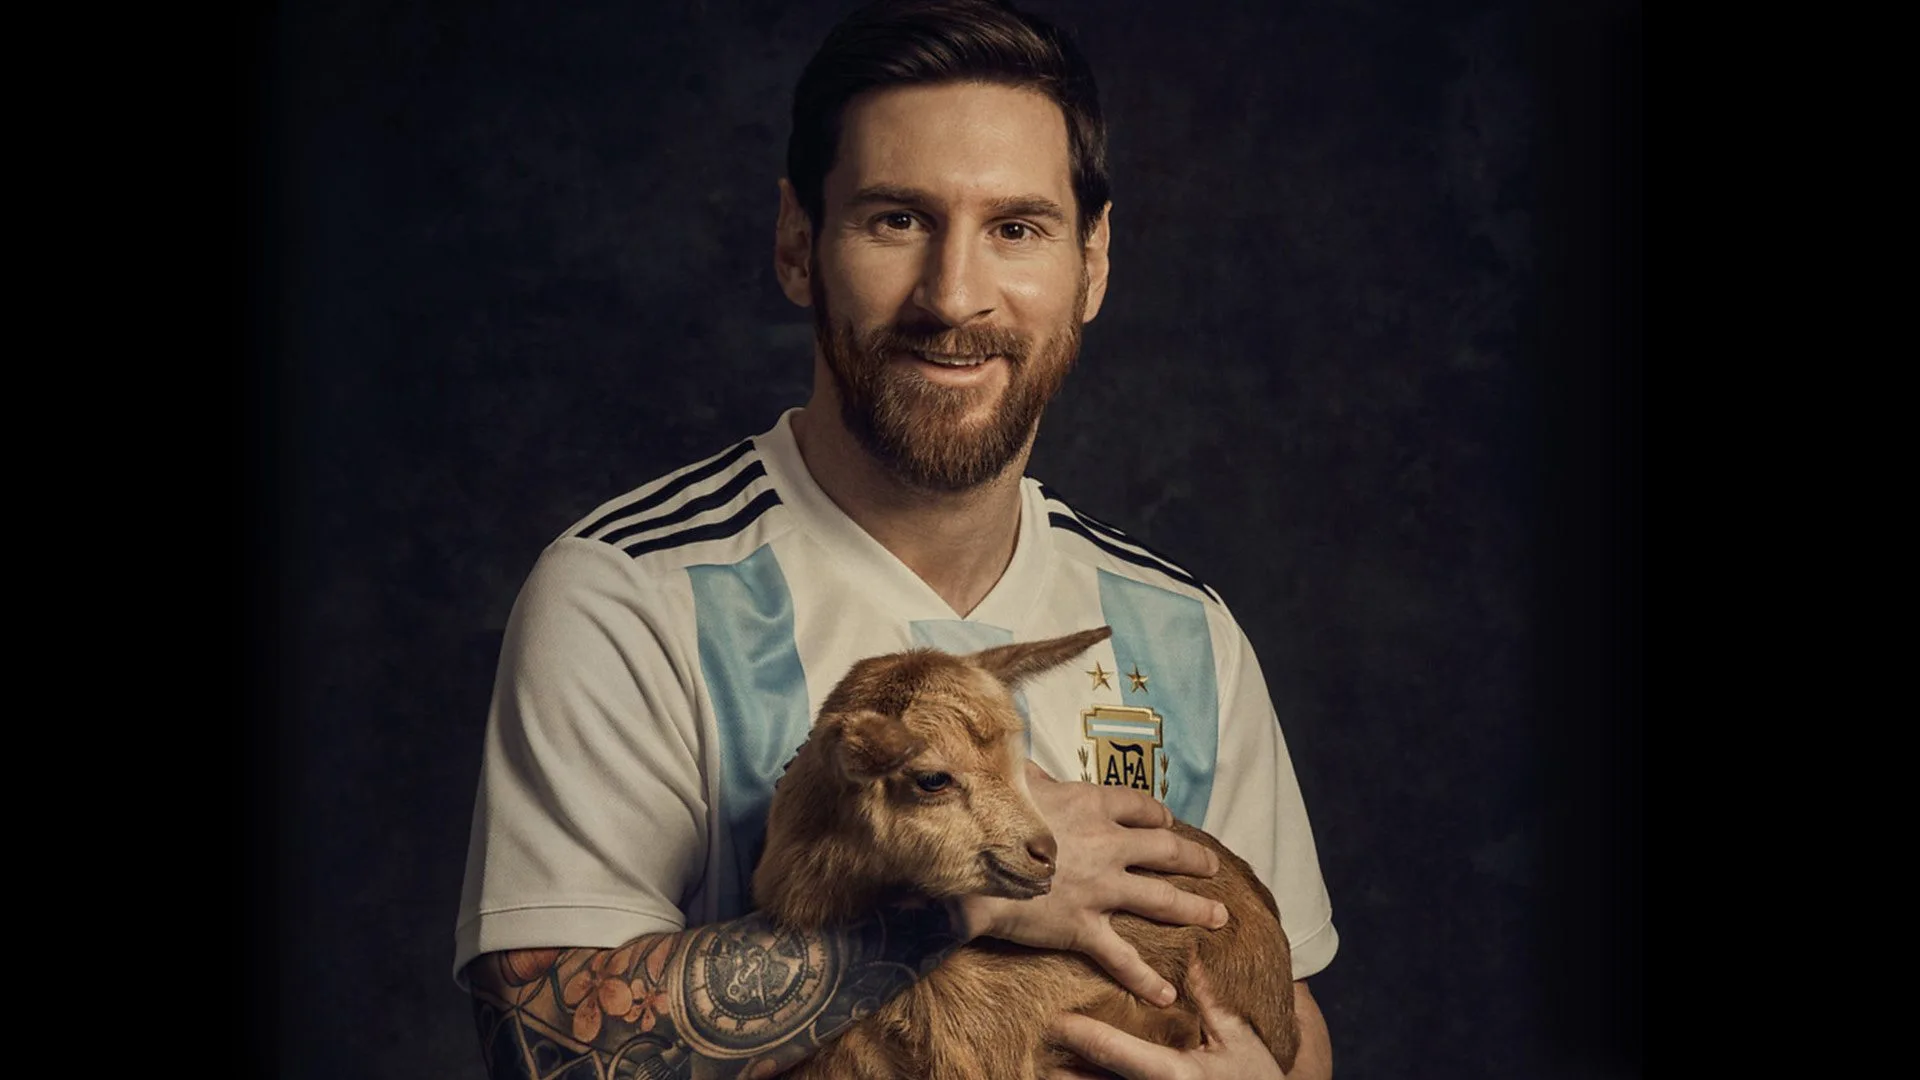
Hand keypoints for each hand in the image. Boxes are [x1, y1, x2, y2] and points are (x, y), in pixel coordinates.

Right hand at [953, 762, 1226, 1004]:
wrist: (971, 868)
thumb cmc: (988, 819)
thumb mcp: (1012, 782)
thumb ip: (1027, 773)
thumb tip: (1017, 754)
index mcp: (1091, 805)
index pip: (1138, 805)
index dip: (1156, 814)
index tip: (1166, 820)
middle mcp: (1107, 845)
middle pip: (1165, 849)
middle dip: (1193, 858)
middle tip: (1212, 866)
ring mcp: (1102, 889)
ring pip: (1162, 899)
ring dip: (1194, 908)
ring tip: (1220, 916)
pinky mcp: (1085, 927)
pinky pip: (1122, 957)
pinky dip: (1144, 978)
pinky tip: (1165, 994)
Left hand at [1043, 957, 1286, 1079]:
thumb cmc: (1257, 1079)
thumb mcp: (1238, 1039)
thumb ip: (1210, 1001)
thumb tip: (1192, 957)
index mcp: (1172, 1074)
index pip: (1112, 1050)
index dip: (1079, 1033)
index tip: (1054, 1017)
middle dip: (1060, 1068)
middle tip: (1035, 1044)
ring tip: (1042, 1067)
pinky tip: (1074, 1078)